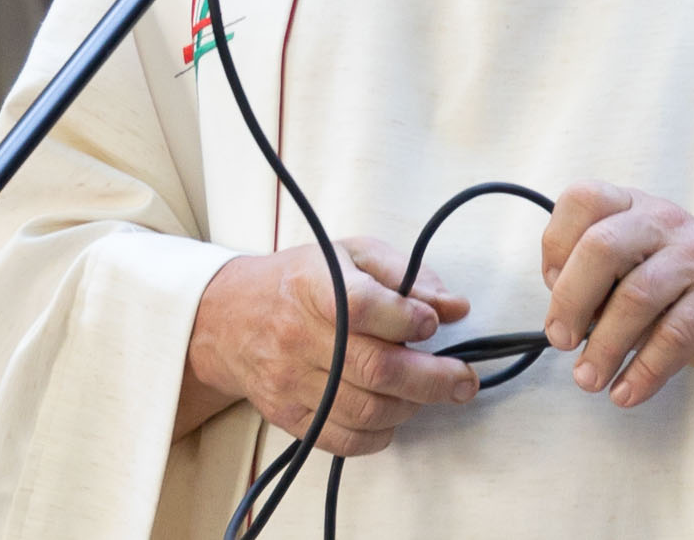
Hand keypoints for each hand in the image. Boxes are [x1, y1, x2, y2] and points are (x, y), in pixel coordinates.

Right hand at [175, 237, 478, 453]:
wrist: (230, 318)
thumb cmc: (302, 280)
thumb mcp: (352, 254)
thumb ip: (408, 276)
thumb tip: (455, 307)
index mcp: (315, 285)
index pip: (365, 306)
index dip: (408, 317)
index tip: (434, 323)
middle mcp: (299, 335)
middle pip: (376, 368)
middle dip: (433, 379)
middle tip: (464, 381)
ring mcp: (290, 380)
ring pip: (365, 409)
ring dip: (410, 406)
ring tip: (426, 392)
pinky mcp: (287, 415)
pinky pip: (343, 439)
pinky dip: (379, 434)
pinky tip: (392, 413)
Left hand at [541, 182, 693, 408]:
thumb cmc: (671, 286)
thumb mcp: (630, 264)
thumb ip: (594, 279)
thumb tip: (563, 318)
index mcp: (632, 206)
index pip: (584, 200)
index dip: (556, 244)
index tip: (552, 285)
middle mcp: (663, 221)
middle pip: (603, 246)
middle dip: (571, 300)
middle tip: (560, 340)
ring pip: (637, 296)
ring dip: (604, 347)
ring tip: (589, 378)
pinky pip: (674, 337)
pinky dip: (643, 371)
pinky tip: (625, 392)